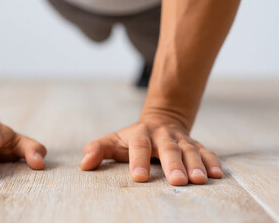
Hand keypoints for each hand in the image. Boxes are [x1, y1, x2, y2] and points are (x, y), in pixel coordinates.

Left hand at [80, 116, 222, 185]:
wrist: (160, 120)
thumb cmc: (132, 138)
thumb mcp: (113, 141)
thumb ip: (98, 149)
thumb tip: (84, 164)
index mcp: (140, 133)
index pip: (138, 146)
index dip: (138, 160)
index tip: (139, 178)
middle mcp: (162, 135)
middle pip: (168, 148)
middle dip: (174, 164)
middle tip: (177, 182)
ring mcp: (180, 139)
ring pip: (190, 150)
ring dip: (196, 164)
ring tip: (201, 180)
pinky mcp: (195, 144)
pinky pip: (206, 151)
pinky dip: (212, 162)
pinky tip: (217, 175)